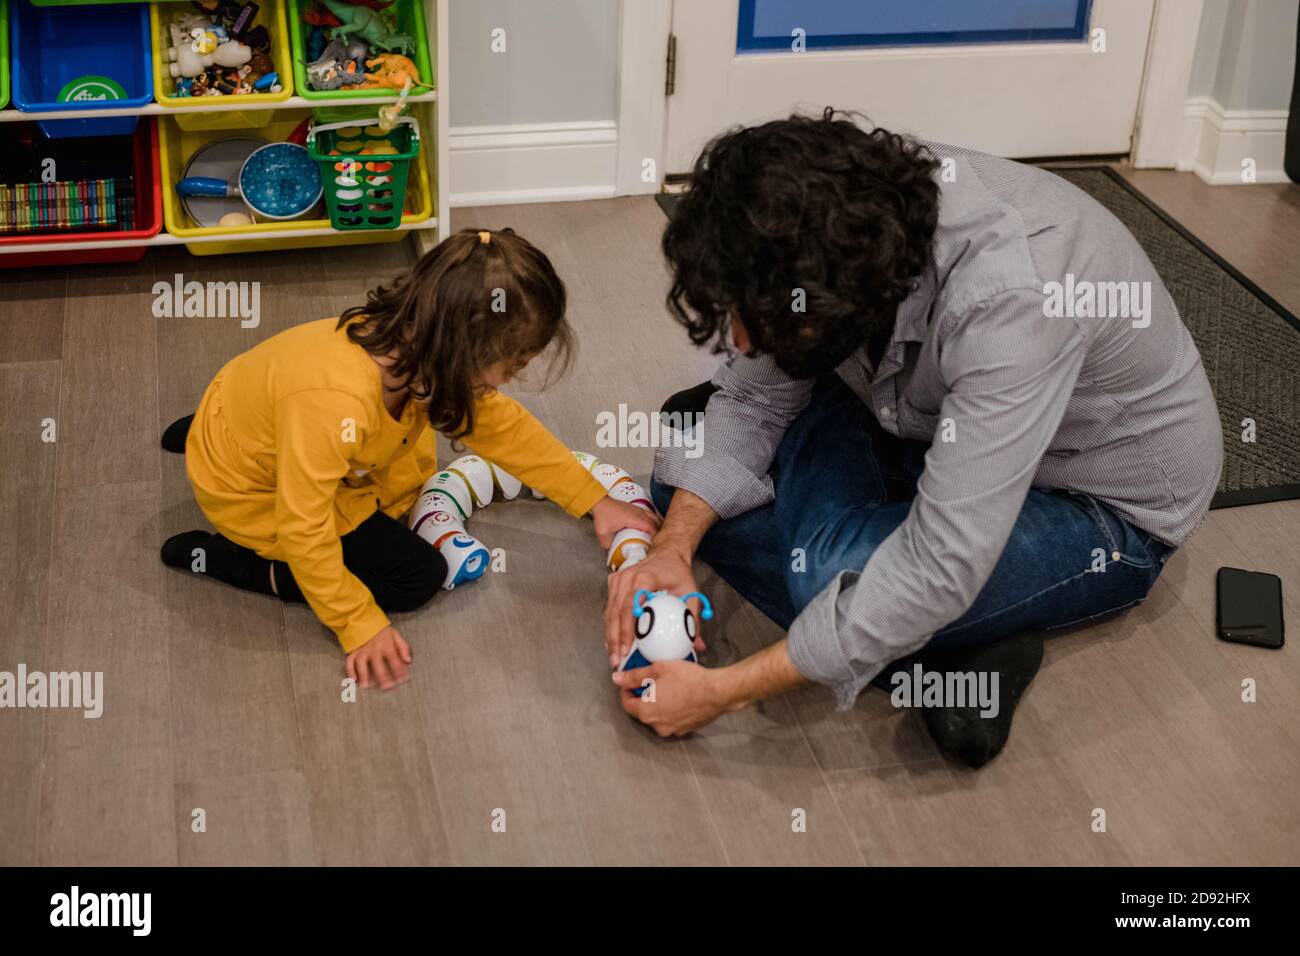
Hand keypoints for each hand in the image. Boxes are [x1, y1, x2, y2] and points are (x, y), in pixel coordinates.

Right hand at [345, 625, 411, 689]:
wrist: (363, 620)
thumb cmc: (381, 631)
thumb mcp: (395, 636)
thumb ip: (403, 648)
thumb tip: (408, 661)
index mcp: (386, 645)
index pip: (394, 659)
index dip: (399, 670)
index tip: (403, 680)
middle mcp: (373, 648)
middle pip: (378, 664)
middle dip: (383, 677)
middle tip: (386, 688)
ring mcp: (362, 650)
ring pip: (361, 663)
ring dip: (363, 675)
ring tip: (366, 686)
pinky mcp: (352, 651)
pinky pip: (349, 661)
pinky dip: (350, 671)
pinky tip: (352, 680)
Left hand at [589, 495, 660, 548]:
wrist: (600, 501)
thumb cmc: (603, 512)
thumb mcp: (603, 533)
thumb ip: (608, 545)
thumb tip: (612, 551)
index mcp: (635, 519)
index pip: (652, 528)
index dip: (657, 536)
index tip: (657, 544)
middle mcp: (639, 513)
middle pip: (656, 522)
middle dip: (660, 531)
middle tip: (660, 541)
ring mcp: (637, 509)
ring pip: (654, 516)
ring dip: (658, 524)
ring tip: (659, 533)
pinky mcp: (635, 508)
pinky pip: (649, 514)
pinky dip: (653, 520)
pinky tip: (650, 524)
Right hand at [604, 545, 702, 666]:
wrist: (667, 553)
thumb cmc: (678, 572)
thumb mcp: (690, 592)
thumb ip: (693, 619)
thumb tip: (698, 646)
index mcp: (645, 577)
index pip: (630, 604)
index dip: (626, 628)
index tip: (627, 647)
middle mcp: (627, 577)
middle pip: (615, 611)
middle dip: (615, 638)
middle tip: (617, 659)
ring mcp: (618, 579)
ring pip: (609, 611)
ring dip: (610, 635)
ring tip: (613, 656)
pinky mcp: (614, 583)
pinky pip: (609, 608)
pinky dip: (610, 626)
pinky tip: (612, 643)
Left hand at [613, 660, 734, 735]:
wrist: (717, 692)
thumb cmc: (689, 680)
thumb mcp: (658, 670)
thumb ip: (634, 676)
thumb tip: (617, 678)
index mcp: (646, 712)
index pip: (627, 705)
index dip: (626, 691)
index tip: (630, 683)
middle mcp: (658, 726)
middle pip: (643, 711)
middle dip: (644, 696)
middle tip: (652, 680)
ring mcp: (674, 729)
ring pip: (659, 716)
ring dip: (660, 703)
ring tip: (669, 686)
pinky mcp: (687, 729)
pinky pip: (674, 719)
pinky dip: (674, 709)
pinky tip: (682, 695)